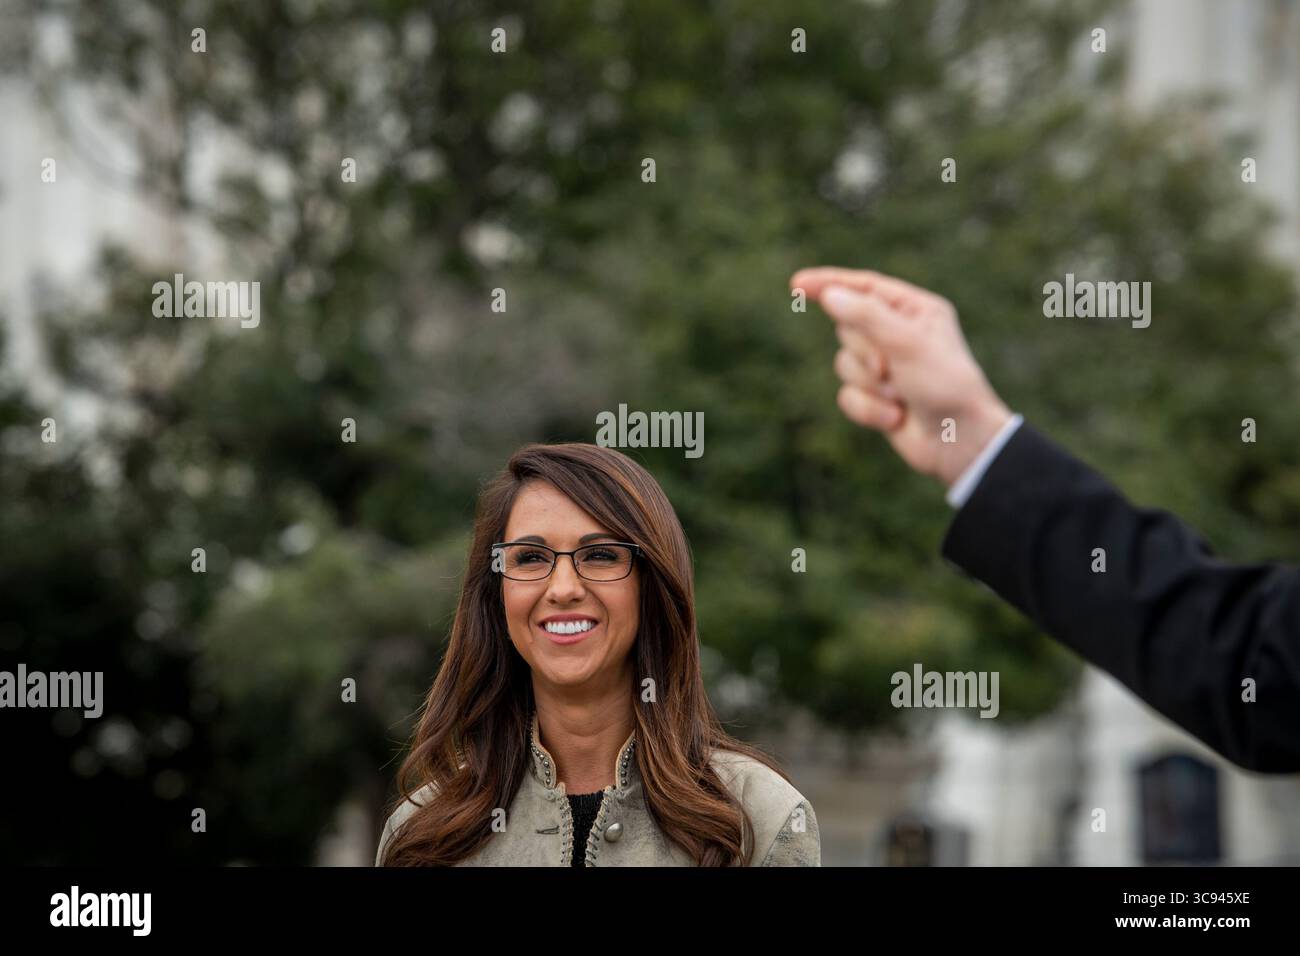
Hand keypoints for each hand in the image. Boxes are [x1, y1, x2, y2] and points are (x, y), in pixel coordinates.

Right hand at [790, 266, 1011, 487]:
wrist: (959, 442)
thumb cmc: (945, 386)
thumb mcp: (907, 343)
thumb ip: (866, 315)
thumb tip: (830, 295)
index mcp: (914, 310)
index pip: (863, 287)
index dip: (828, 283)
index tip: (797, 285)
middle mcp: (898, 334)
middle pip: (847, 328)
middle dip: (865, 353)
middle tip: (890, 369)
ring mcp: (885, 367)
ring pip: (843, 364)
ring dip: (870, 385)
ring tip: (900, 396)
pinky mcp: (876, 397)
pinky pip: (847, 395)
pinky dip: (869, 409)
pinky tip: (896, 418)